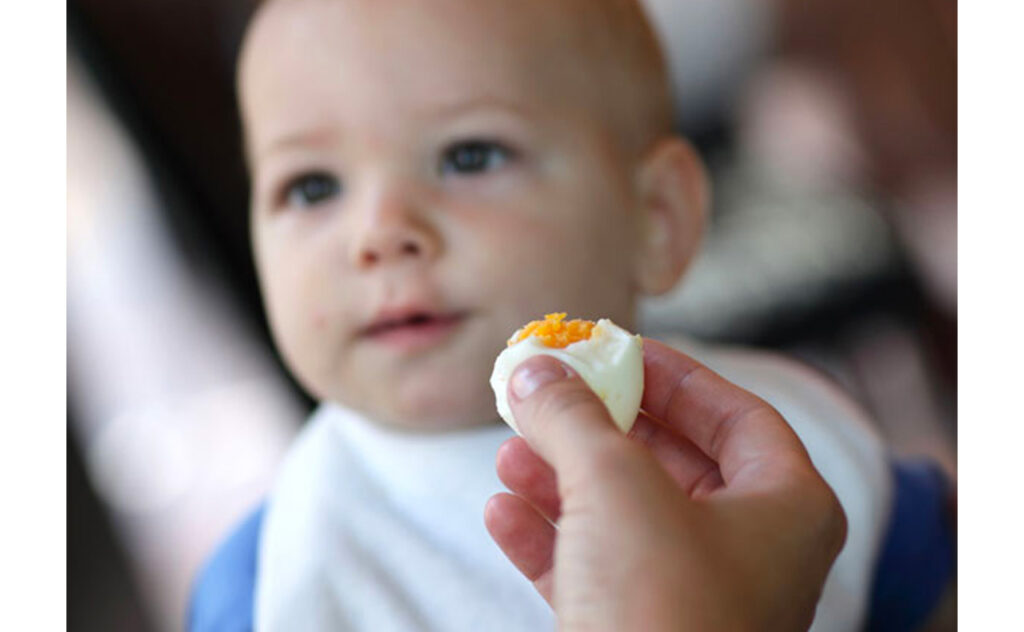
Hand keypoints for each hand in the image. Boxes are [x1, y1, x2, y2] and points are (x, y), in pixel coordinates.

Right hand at [484, 339, 846, 630]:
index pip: (737, 415)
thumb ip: (574, 416)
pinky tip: (501, 512)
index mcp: (784, 508)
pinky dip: (548, 538)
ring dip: (562, 479)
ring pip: (624, 516)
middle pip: (671, 463)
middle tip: (552, 395)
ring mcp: (695, 597)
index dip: (676, 375)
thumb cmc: (664, 608)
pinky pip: (593, 569)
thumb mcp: (616, 483)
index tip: (618, 350)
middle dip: (600, 428)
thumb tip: (535, 369)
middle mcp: (749, 553)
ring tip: (511, 450)